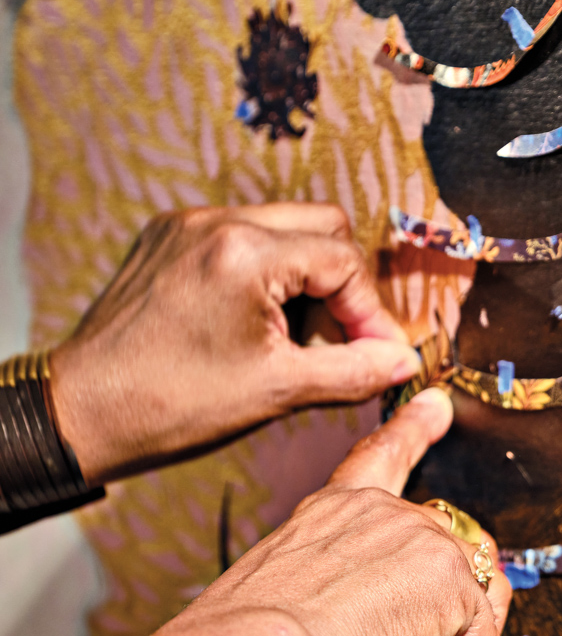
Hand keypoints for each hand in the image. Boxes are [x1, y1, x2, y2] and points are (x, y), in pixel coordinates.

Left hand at [48, 203, 421, 483]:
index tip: (378, 355)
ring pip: (283, 228)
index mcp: (244, 253)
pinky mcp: (167, 238)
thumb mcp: (279, 391)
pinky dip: (264, 274)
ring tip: (293, 338)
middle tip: (340, 340)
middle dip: (342, 284)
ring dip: (305, 278)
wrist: (81, 412)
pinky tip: (254, 325)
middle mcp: (215, 223)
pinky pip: (241, 238)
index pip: (344, 261)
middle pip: (322, 225)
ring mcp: (186, 226)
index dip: (371, 313)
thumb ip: (355, 370)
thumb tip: (405, 361)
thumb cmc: (172, 404)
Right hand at [149, 388, 510, 635]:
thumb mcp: (287, 602)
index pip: (380, 461)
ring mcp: (426, 540)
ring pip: (475, 605)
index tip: (438, 405)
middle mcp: (385, 513)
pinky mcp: (455, 579)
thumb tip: (376, 629)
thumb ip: (337, 593)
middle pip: (454, 558)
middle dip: (444, 619)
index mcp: (333, 512)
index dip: (413, 432)